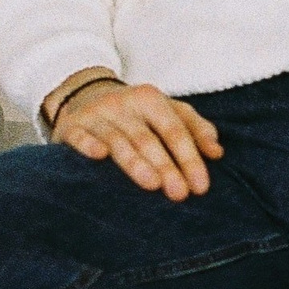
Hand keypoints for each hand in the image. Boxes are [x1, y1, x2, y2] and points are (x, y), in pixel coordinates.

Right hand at [52, 79, 223, 201]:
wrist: (86, 95)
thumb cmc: (137, 112)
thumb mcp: (168, 112)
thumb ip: (196, 129)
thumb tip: (217, 152)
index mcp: (151, 99)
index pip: (175, 130)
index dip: (189, 158)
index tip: (201, 186)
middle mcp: (123, 104)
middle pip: (147, 138)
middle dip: (165, 166)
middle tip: (180, 194)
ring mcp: (96, 115)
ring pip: (117, 140)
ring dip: (134, 162)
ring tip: (152, 185)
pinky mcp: (71, 127)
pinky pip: (79, 136)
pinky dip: (88, 144)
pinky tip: (99, 156)